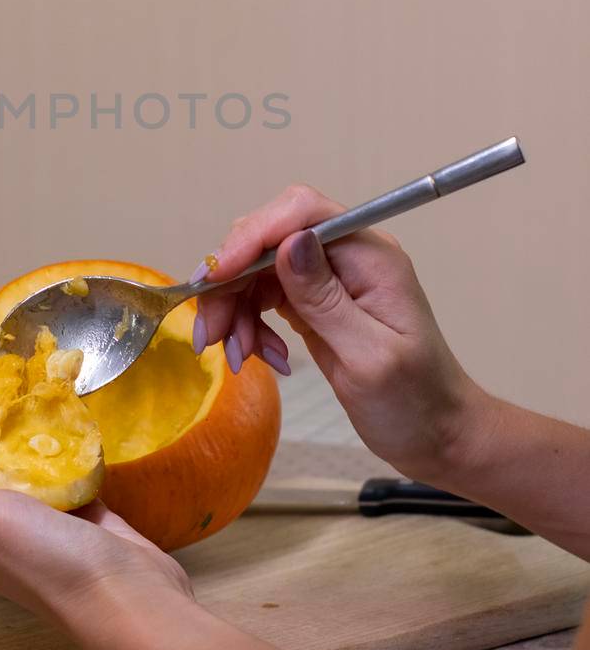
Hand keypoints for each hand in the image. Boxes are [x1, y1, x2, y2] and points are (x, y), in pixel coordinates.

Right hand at [196, 184, 490, 480]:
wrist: (437, 436)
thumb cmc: (416, 403)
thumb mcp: (370, 357)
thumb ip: (325, 298)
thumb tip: (289, 242)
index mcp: (369, 255)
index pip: (300, 213)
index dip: (252, 236)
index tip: (216, 278)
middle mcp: (346, 256)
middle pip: (268, 240)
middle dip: (231, 283)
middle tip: (211, 335)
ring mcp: (329, 279)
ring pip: (258, 270)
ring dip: (235, 309)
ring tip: (239, 357)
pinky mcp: (314, 303)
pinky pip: (264, 297)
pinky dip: (250, 324)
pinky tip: (260, 356)